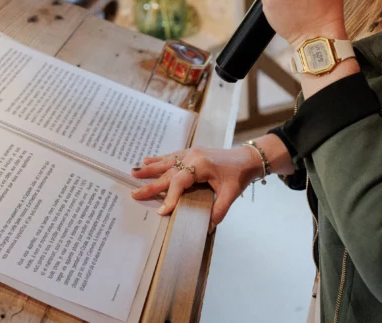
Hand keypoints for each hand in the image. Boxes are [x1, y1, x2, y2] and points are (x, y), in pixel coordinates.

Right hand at [130, 146, 262, 228]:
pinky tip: (146, 160)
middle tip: (135, 194)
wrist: (247, 158)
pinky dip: (159, 160)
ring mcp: (191, 153)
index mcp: (201, 164)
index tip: (163, 211)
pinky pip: (172, 157)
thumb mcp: (231, 194)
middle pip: (169, 173)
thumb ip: (218, 211)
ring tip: (134, 173)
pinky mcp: (192, 153)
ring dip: (150, 169)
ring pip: (167, 162)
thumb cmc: (239, 175)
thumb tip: (206, 228)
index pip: (180, 182)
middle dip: (151, 184)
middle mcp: (193, 156)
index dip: (171, 197)